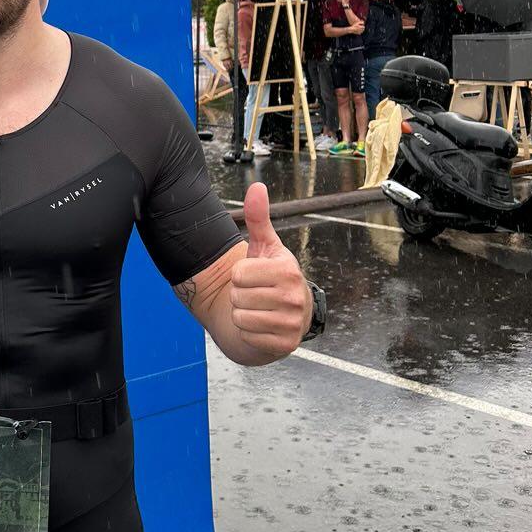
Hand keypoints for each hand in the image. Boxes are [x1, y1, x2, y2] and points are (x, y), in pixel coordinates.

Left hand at [229, 183, 310, 360]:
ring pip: (240, 316)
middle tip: (255, 294)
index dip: (239, 276)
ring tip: (258, 308)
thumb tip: (257, 186)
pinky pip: (246, 335)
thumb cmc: (270, 277)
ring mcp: (292, 323)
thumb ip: (258, 218)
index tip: (254, 276)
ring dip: (242, 313)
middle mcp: (294, 296)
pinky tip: (261, 326)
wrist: (283, 315)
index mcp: (288, 269)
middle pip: (237, 295)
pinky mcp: (285, 344)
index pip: (238, 274)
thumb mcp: (264, 247)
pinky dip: (247, 331)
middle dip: (239, 295)